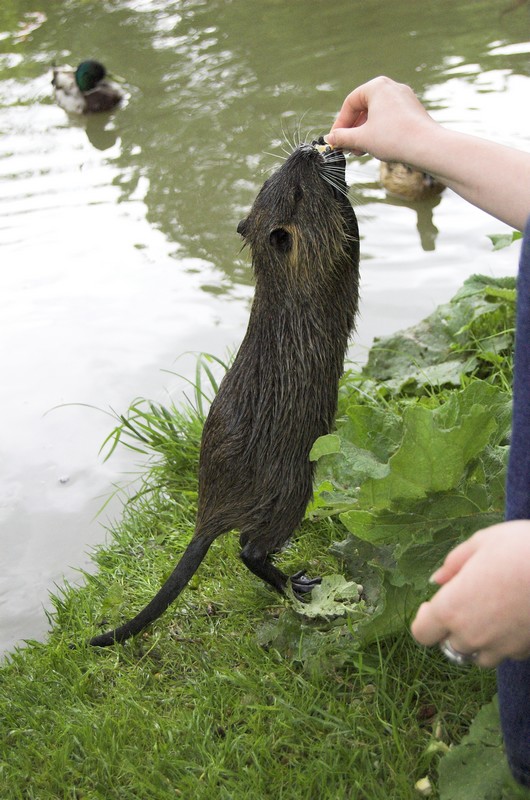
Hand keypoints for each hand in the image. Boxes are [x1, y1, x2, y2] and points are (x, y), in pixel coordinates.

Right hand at [325, 76, 436, 161]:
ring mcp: (405, 98)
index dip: (340, 123)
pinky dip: (380, 131)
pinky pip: (390, 118)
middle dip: (353, 129)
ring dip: (365, 133)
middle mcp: (392, 87)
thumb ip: (342, 137)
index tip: (335, 139)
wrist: (427, 147)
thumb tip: (330, 138)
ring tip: (361, 151)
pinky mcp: (413, 110)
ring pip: (377, 114)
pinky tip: (377, 147)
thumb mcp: (361, 139)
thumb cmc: (394, 138)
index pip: (350, 103)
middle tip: (347, 147)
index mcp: (377, 86)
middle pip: (364, 108)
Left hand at [411, 520, 529, 667]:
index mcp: (451, 608)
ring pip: (478, 655)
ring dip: (478, 639)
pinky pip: (506, 653)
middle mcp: (472, 635)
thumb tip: (437, 579)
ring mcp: (500, 648)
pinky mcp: (524, 652)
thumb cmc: (520, 548)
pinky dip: (505, 641)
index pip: (421, 633)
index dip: (424, 619)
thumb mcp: (481, 542)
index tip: (432, 604)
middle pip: (449, 645)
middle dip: (453, 626)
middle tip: (467, 600)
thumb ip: (454, 563)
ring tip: (492, 610)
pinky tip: (515, 615)